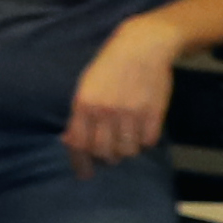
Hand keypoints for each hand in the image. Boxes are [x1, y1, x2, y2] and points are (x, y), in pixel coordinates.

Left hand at [67, 24, 181, 169]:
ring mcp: (130, 113)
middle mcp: (105, 111)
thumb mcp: (86, 87)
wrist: (142, 47)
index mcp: (84, 104)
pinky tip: (141, 129)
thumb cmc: (109, 67)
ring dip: (125, 150)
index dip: (80, 163)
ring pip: (126, 151)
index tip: (84, 174)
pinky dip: (144, 141)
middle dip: (105, 157)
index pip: (78, 144)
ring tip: (126, 138)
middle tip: (109, 153)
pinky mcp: (153, 114)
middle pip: (103, 153)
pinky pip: (147, 142)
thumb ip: (79, 115)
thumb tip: (69, 142)